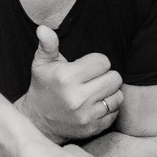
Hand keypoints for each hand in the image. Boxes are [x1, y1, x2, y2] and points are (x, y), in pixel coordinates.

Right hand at [15, 25, 123, 142]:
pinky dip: (109, 108)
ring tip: (95, 92)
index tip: (85, 68)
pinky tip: (95, 105)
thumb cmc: (44, 86)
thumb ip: (48, 44)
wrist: (37, 121)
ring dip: (110, 92)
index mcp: (66, 77)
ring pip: (118, 95)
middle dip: (105, 76)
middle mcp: (77, 98)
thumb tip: (43, 28)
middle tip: (92, 80)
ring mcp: (86, 115)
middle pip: (115, 78)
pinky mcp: (92, 128)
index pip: (103, 61)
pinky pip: (115, 112)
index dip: (96, 62)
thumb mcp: (43, 64)